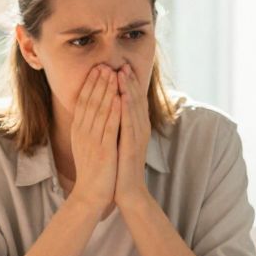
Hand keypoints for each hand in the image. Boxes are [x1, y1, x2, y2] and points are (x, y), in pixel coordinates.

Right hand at [64, 64, 120, 211]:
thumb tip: (92, 112)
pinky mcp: (103, 150)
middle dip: (98, 82)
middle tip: (105, 64)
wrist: (90, 195)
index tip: (96, 69)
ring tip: (114, 74)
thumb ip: (88, 129)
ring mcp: (92, 141)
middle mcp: (83, 133)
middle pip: (90, 102)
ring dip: (107, 91)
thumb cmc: (92, 171)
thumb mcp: (86, 146)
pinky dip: (114, 111)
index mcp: (79, 131)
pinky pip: (109, 127)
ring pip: (100, 110)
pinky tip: (120, 98)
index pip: (83, 102)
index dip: (90, 84)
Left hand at [111, 67, 151, 208]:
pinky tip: (120, 98)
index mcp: (137, 128)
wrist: (128, 191)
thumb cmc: (122, 167)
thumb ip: (121, 126)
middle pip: (135, 101)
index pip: (134, 101)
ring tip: (121, 74)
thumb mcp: (121, 142)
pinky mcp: (132, 147)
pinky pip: (128, 125)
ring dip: (128, 90)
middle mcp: (140, 130)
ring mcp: (137, 138)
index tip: (121, 67)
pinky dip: (125, 110)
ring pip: (133, 110)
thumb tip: (115, 110)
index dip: (129, 84)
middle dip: (129, 82)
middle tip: (122, 64)